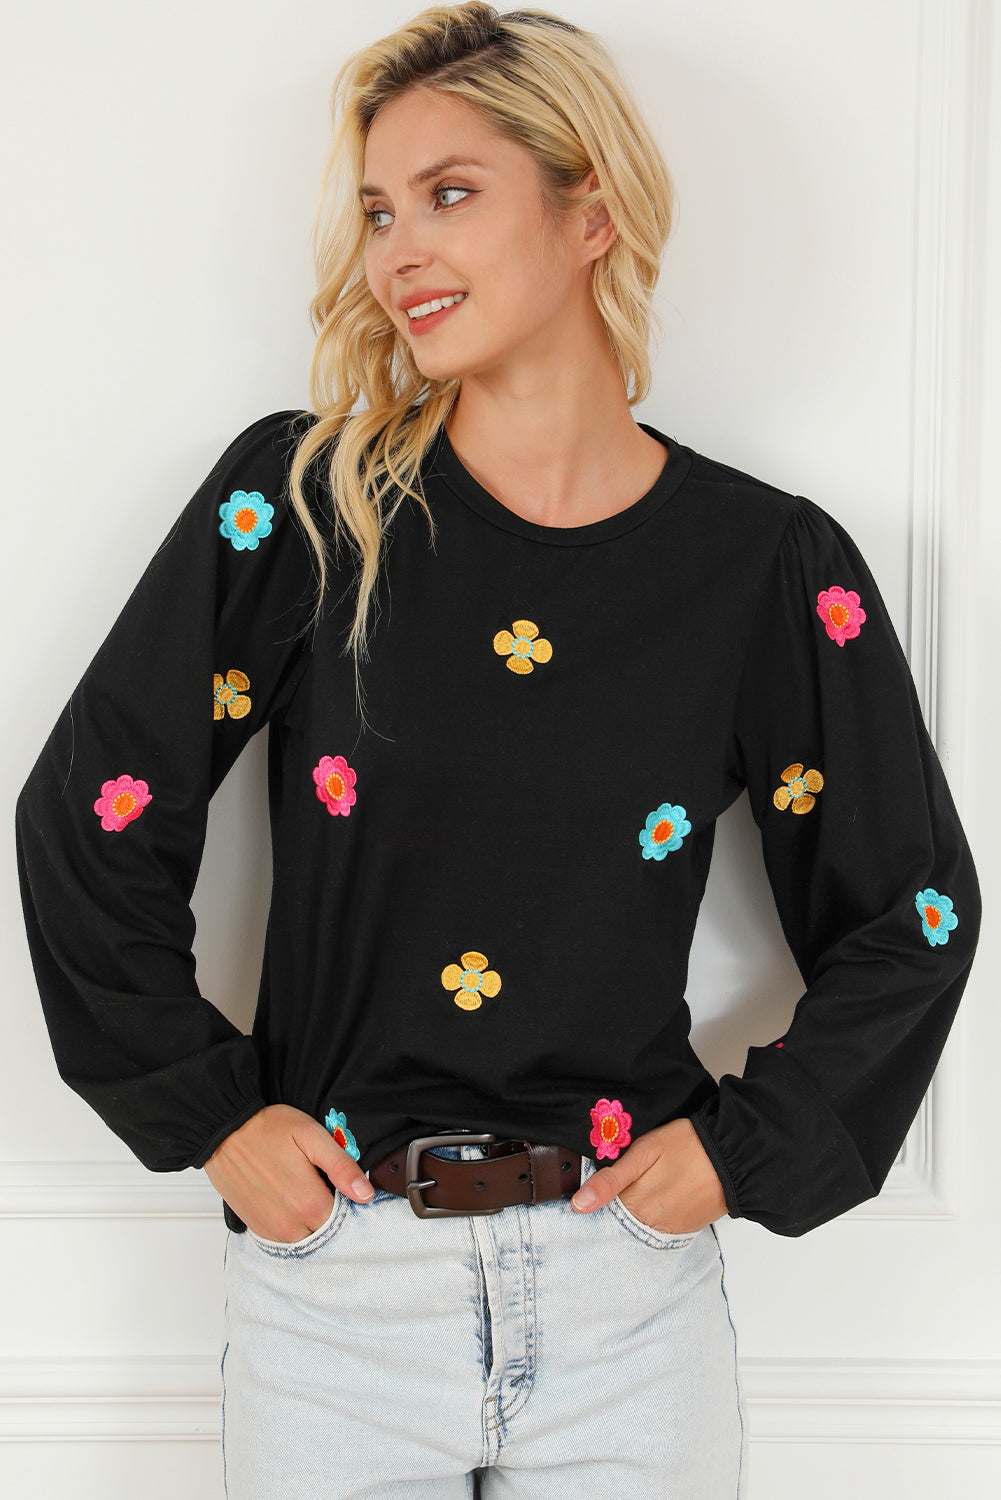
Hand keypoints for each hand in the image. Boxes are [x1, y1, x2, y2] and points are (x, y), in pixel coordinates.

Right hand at [203, 1103, 373, 1241]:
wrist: (223, 1132)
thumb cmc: (268, 1129)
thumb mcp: (312, 1136)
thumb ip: (341, 1166)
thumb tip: (365, 1194)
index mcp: (308, 1202)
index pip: (345, 1220)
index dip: (349, 1202)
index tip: (343, 1186)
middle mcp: (289, 1224)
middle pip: (325, 1232)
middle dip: (331, 1214)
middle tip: (324, 1186)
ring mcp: (271, 1229)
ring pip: (305, 1239)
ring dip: (311, 1222)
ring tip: (305, 1192)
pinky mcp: (256, 1228)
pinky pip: (284, 1240)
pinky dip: (292, 1226)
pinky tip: (290, 1203)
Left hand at [571, 1117, 726, 1233]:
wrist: (733, 1156)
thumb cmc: (686, 1145)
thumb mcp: (643, 1153)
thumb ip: (610, 1181)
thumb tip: (578, 1205)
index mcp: (636, 1206)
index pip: (601, 1216)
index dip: (594, 1203)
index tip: (587, 1194)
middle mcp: (652, 1226)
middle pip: (619, 1223)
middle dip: (613, 1209)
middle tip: (620, 1184)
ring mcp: (670, 1230)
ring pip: (639, 1227)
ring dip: (633, 1213)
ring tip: (642, 1187)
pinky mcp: (685, 1230)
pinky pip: (659, 1229)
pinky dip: (653, 1217)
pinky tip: (657, 1197)